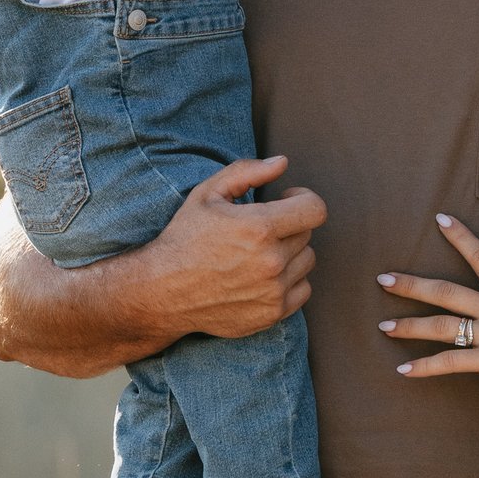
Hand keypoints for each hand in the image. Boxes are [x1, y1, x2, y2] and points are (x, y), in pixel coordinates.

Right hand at [162, 156, 325, 339]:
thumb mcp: (208, 193)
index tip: (287, 199)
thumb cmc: (185, 238)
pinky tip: (265, 275)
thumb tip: (282, 163)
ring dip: (291, 253)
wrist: (163, 290)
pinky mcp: (272, 314)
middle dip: (289, 225)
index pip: (315, 209)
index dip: (303, 198)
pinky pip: (303, 290)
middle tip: (261, 228)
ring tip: (261, 252)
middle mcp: (272, 261)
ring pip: (306, 261)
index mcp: (260, 228)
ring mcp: (274, 291)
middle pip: (307, 234)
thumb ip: (247, 172)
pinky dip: (290, 281)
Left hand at [377, 213, 478, 398]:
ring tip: (383, 327)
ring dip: (409, 326)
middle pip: (446, 291)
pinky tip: (403, 372)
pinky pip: (451, 363)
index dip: (460, 236)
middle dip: (411, 285)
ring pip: (441, 326)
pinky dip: (425, 368)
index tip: (439, 219)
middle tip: (383, 279)